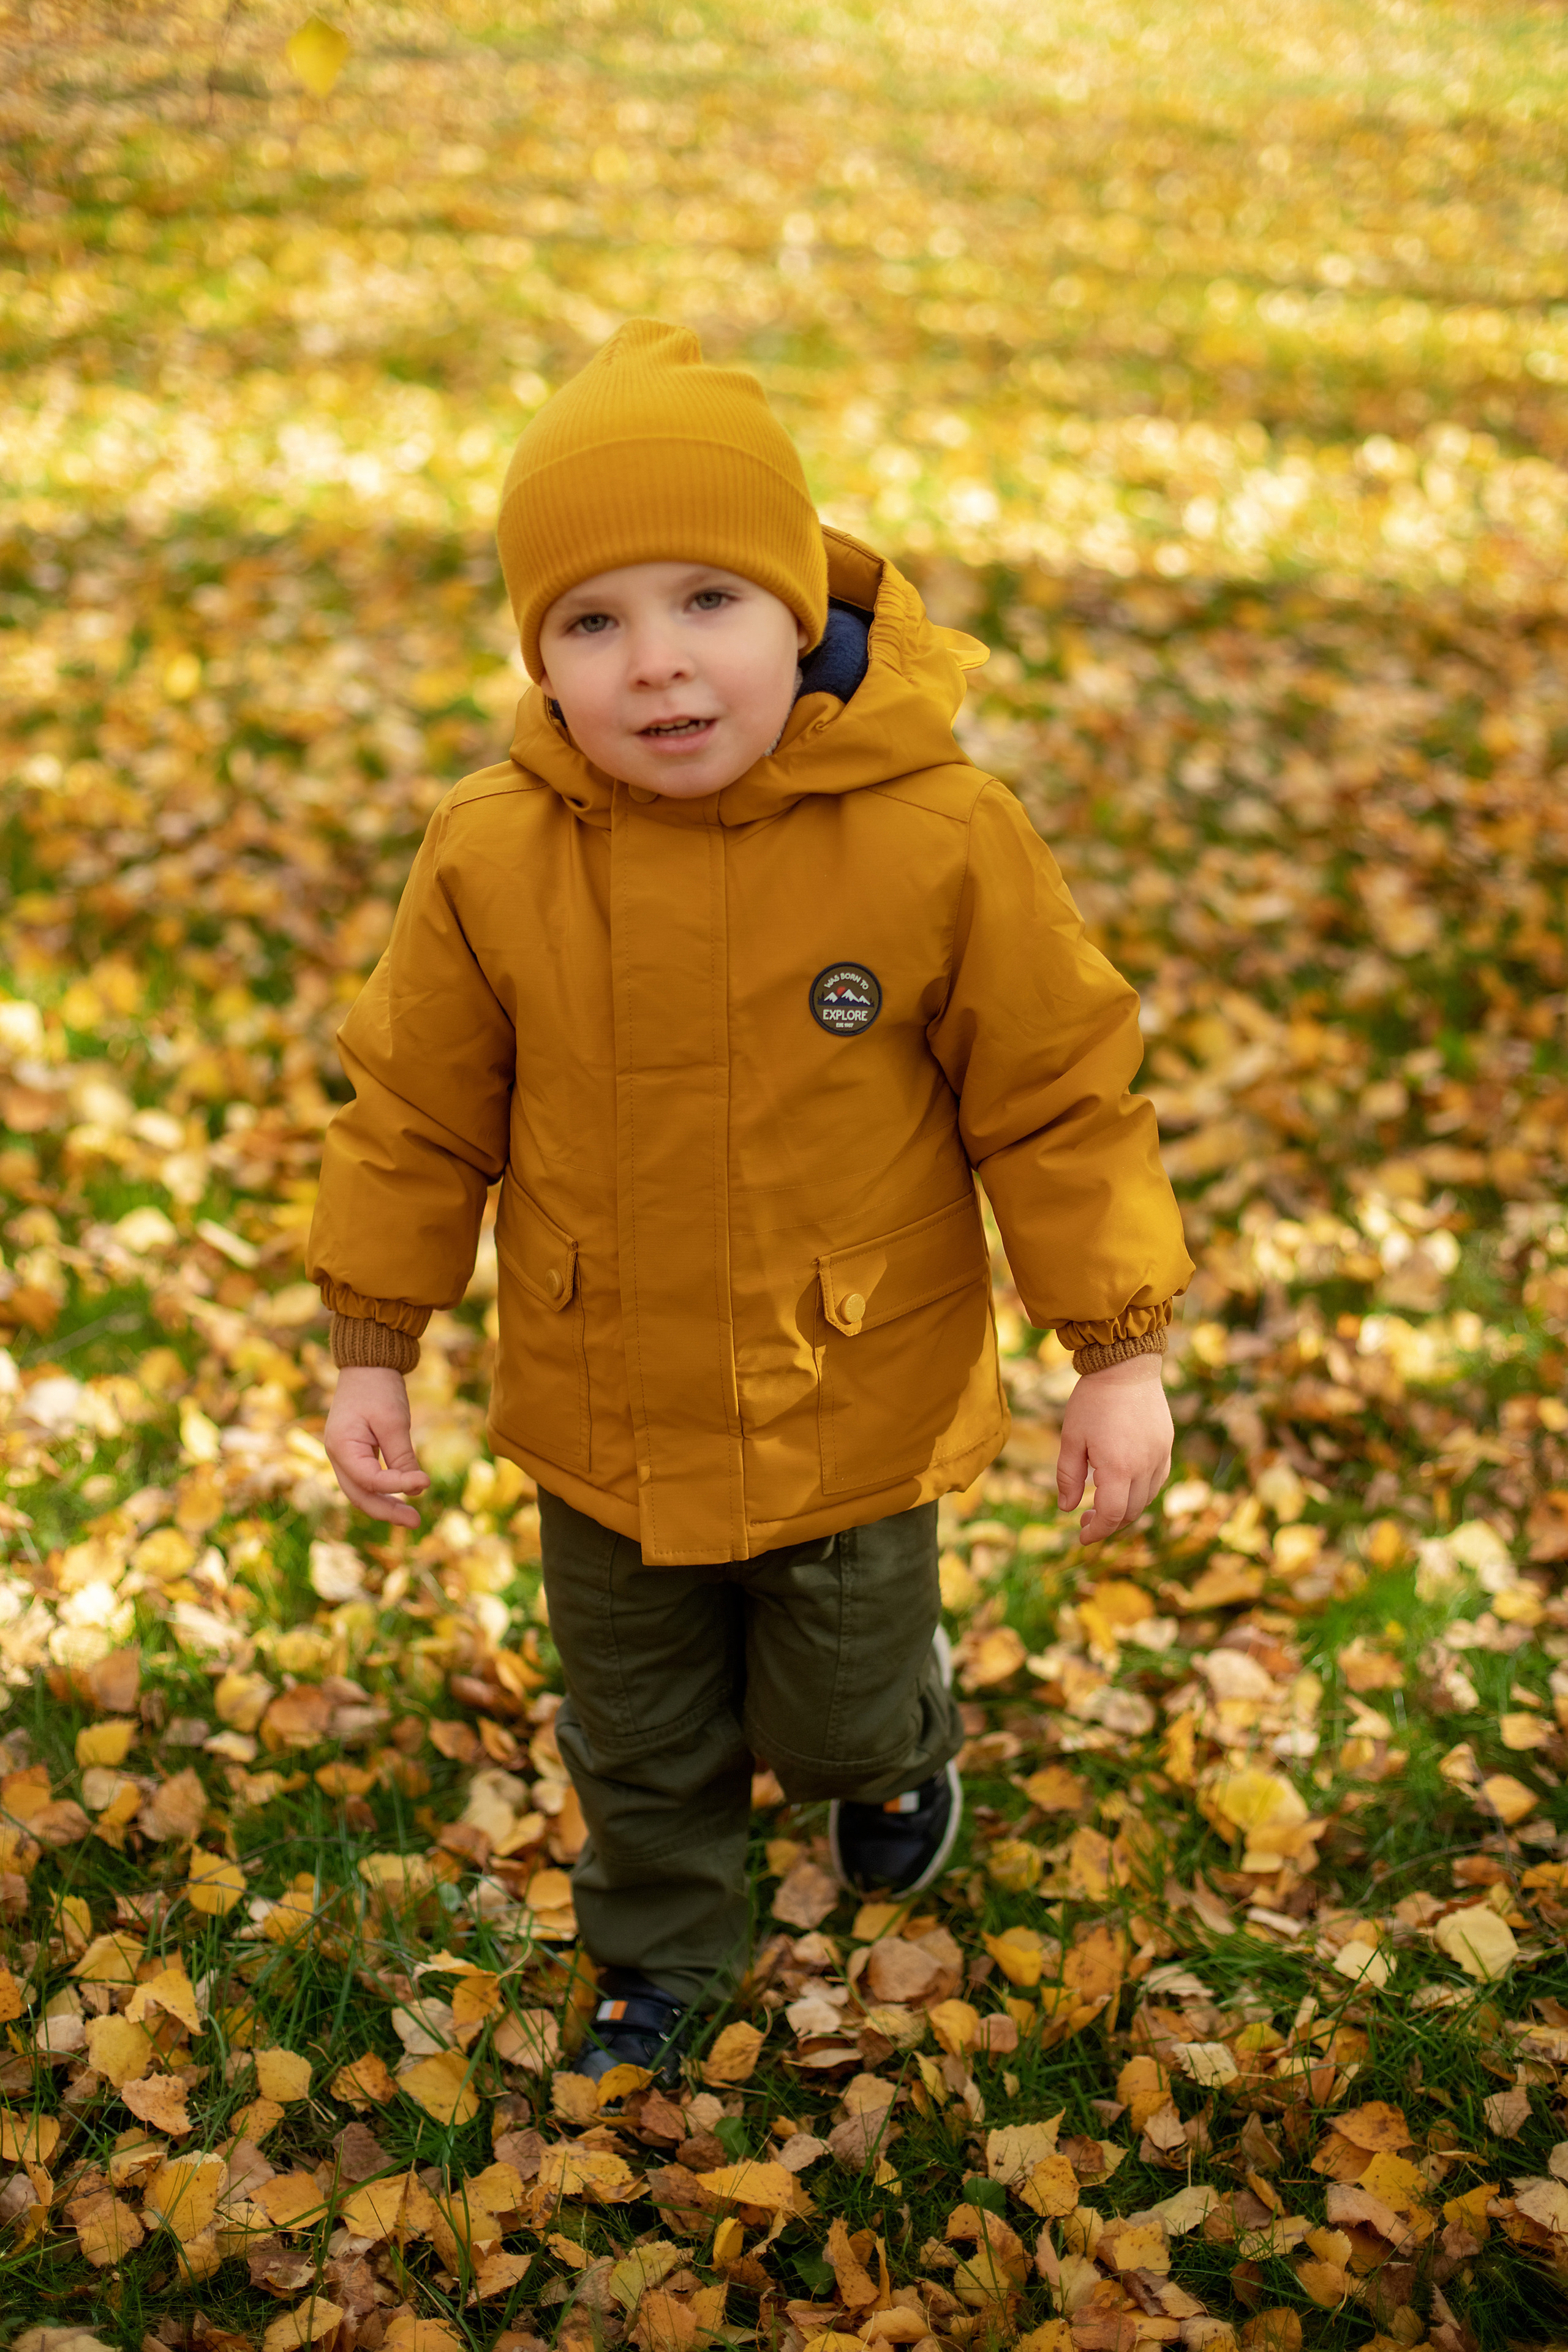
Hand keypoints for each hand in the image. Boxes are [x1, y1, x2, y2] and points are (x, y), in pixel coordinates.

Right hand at [323, 1366, 430, 1526]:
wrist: (367, 1363)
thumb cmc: (379, 1388)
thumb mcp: (393, 1421)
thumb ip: (403, 1457)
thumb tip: (418, 1489)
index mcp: (341, 1446)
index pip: (370, 1480)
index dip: (397, 1487)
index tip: (426, 1483)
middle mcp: (336, 1455)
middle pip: (360, 1495)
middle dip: (388, 1511)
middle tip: (417, 1522)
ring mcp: (343, 1456)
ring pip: (362, 1492)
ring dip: (386, 1505)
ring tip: (413, 1518)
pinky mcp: (354, 1453)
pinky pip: (366, 1480)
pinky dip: (384, 1491)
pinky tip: (403, 1497)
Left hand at [1056, 1349, 1172, 1543]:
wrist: (1126, 1365)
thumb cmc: (1092, 1400)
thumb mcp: (1071, 1438)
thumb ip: (1068, 1477)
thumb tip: (1067, 1508)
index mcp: (1119, 1467)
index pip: (1111, 1515)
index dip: (1096, 1532)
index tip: (1081, 1536)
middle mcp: (1145, 1466)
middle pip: (1130, 1512)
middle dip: (1108, 1524)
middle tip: (1086, 1521)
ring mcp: (1160, 1456)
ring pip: (1146, 1499)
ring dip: (1125, 1510)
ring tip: (1102, 1506)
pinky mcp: (1167, 1446)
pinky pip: (1157, 1481)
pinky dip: (1141, 1493)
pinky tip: (1124, 1486)